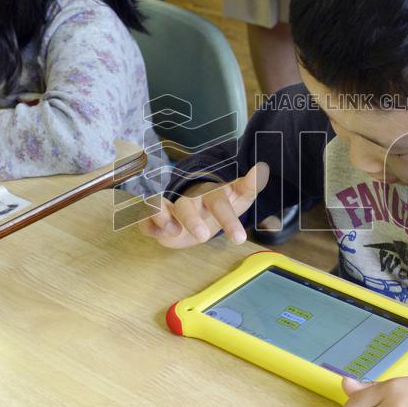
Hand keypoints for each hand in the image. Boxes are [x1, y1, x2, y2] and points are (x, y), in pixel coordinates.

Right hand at [139, 162, 269, 247]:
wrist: (201, 213)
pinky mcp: (158, 221)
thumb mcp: (239, 198)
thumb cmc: (221, 205)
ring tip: (173, 232)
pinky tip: (155, 233)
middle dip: (192, 220)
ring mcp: (171, 209)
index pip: (219, 202)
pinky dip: (148, 224)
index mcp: (210, 195)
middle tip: (203, 237)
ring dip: (165, 218)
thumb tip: (262, 168)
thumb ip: (249, 186)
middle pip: (187, 206)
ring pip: (163, 208)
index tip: (239, 238)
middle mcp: (189, 200)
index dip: (228, 219)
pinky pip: (146, 220)